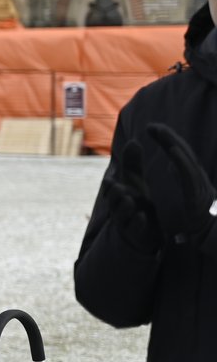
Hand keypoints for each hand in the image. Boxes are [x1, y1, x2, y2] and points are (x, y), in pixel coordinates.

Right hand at [104, 140, 159, 252]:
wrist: (142, 230)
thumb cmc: (136, 202)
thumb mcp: (134, 182)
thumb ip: (132, 163)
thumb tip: (134, 140)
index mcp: (117, 195)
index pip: (108, 189)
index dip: (108, 186)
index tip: (111, 181)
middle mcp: (118, 207)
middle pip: (112, 201)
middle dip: (115, 195)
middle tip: (121, 189)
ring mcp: (126, 221)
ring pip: (120, 214)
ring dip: (124, 207)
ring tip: (130, 201)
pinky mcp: (135, 233)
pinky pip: (133, 229)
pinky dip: (136, 223)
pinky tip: (141, 217)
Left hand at [141, 123, 215, 245]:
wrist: (209, 235)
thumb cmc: (197, 216)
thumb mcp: (185, 192)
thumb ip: (180, 177)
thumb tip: (171, 163)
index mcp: (192, 176)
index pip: (179, 153)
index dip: (167, 140)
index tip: (152, 129)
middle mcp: (198, 177)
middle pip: (183, 152)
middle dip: (168, 137)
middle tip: (151, 126)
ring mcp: (199, 185)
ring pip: (186, 160)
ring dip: (173, 144)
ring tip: (160, 132)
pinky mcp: (197, 195)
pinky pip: (189, 176)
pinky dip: (182, 162)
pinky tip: (172, 152)